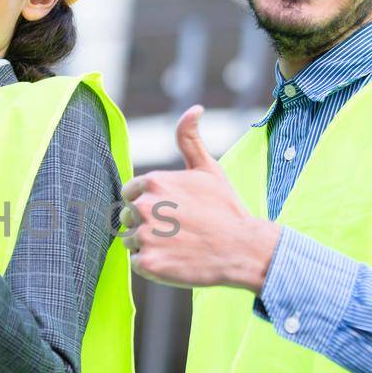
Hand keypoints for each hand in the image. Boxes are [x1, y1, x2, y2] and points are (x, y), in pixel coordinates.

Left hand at [121, 106, 280, 291]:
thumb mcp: (208, 168)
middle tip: (178, 229)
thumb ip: (190, 138)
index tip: (172, 210)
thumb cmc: (225, 208)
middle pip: (128, 217)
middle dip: (148, 223)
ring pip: (131, 240)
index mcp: (153, 181)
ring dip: (149, 244)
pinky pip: (136, 262)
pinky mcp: (148, 263)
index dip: (149, 202)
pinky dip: (152, 264)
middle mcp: (144, 206)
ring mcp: (145, 235)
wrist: (243, 249)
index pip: (130, 193)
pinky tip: (176, 259)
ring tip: (178, 244)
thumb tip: (194, 108)